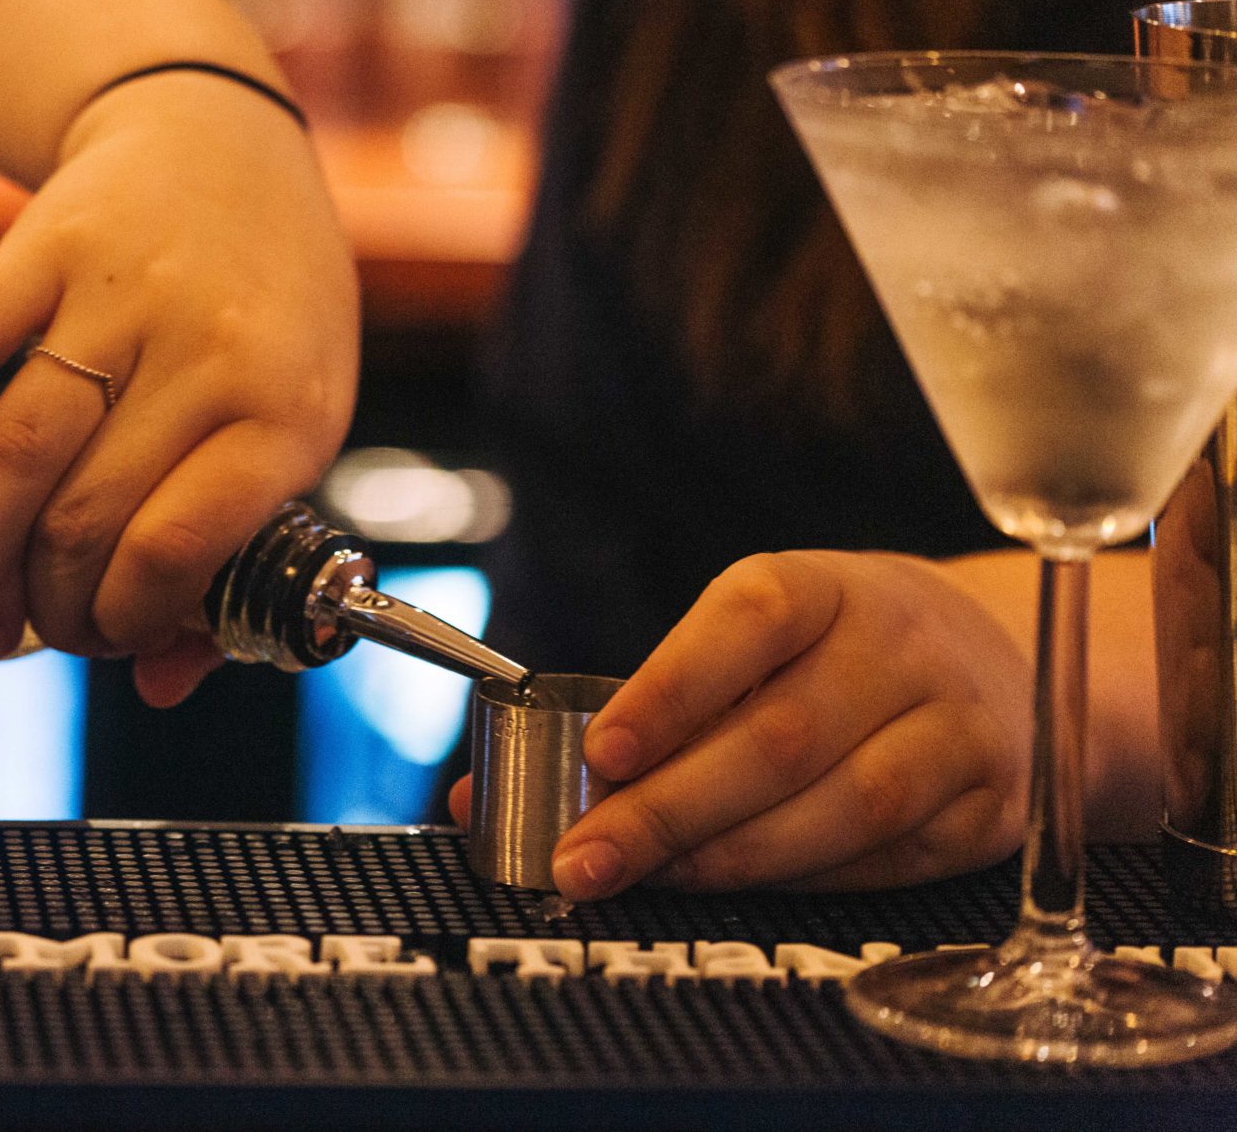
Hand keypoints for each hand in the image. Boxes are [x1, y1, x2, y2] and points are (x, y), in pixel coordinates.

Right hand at [0, 72, 358, 695]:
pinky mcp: (41, 248)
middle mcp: (206, 350)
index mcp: (283, 409)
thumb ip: (239, 554)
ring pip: (17, 455)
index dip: (122, 621)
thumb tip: (161, 684)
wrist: (220, 139)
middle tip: (30, 627)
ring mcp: (118, 294)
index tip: (104, 642)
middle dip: (44, 605)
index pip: (177, 549)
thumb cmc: (271, 304)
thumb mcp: (298, 418)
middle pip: (86, 517)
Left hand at [452, 551, 1032, 896]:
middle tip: (582, 859)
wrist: (996, 663)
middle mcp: (899, 644)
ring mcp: (956, 724)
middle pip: (779, 737)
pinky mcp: (992, 804)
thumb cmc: (830, 655)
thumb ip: (631, 712)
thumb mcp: (746, 643)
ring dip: (728, 857)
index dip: (670, 690)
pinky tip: (733, 887)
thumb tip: (477, 793)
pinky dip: (800, 881)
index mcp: (822, 586)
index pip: (746, 622)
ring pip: (842, 806)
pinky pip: (886, 858)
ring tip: (644, 879)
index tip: (598, 753)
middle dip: (666, 810)